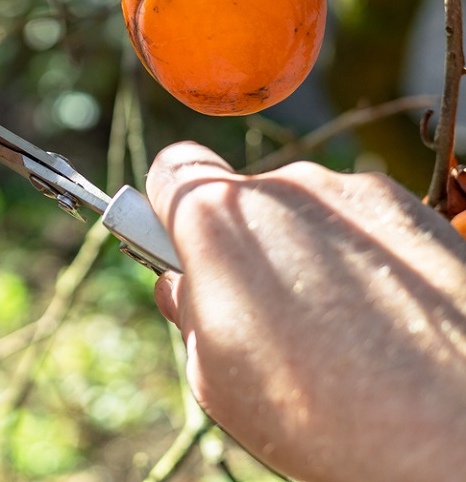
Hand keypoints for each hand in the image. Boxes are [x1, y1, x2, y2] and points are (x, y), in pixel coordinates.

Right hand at [147, 142, 465, 481]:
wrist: (451, 437)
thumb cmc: (320, 414)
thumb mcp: (213, 375)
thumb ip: (187, 310)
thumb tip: (184, 286)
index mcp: (218, 219)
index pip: (171, 170)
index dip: (169, 208)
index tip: (182, 247)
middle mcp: (289, 188)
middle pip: (247, 199)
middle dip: (248, 246)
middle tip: (266, 317)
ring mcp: (360, 196)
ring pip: (311, 215)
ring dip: (311, 255)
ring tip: (339, 335)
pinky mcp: (421, 216)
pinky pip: (368, 229)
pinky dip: (366, 264)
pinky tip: (384, 327)